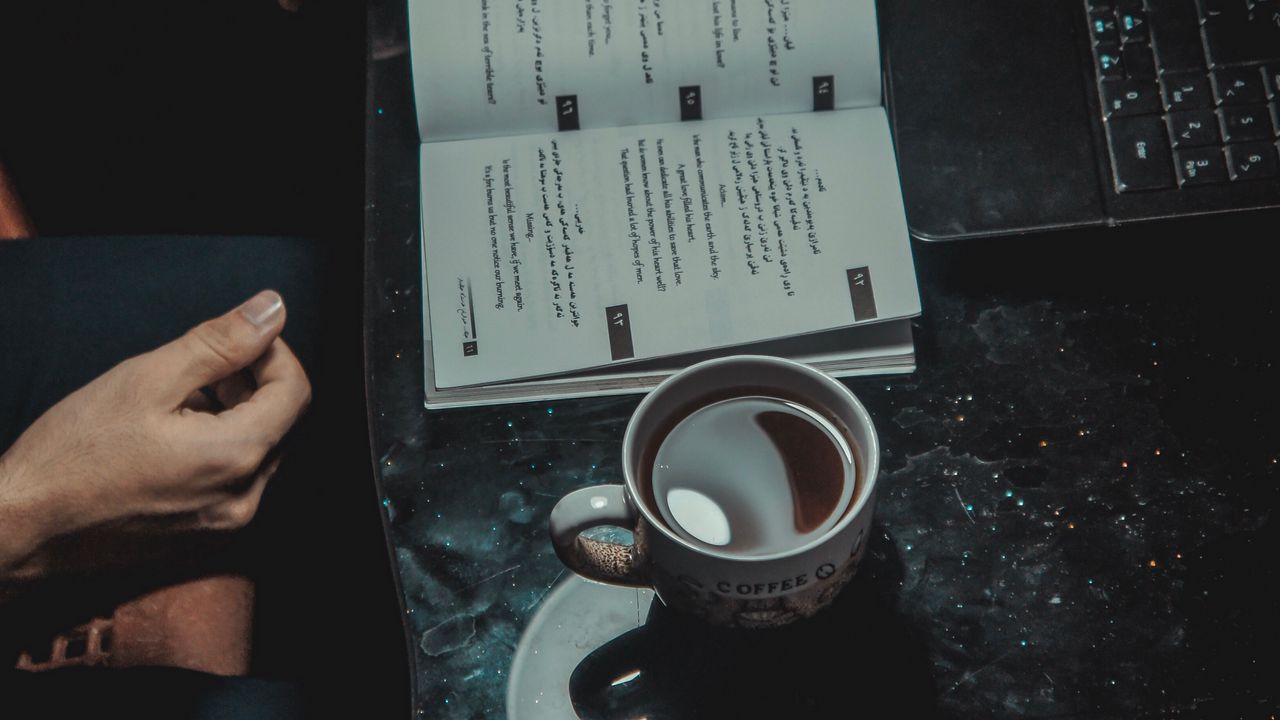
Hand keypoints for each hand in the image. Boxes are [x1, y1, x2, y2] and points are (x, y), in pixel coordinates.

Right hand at [0, 290, 310, 579]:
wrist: (20, 526)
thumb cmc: (72, 453)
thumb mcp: (147, 379)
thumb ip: (220, 343)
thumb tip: (271, 311)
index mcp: (237, 457)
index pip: (295, 392)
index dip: (273, 354)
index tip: (238, 338)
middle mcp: (244, 498)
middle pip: (280, 421)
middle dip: (250, 383)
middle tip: (200, 365)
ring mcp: (224, 522)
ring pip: (256, 448)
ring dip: (232, 413)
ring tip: (176, 399)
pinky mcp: (203, 533)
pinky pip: (233, 478)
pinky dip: (216, 445)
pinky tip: (169, 434)